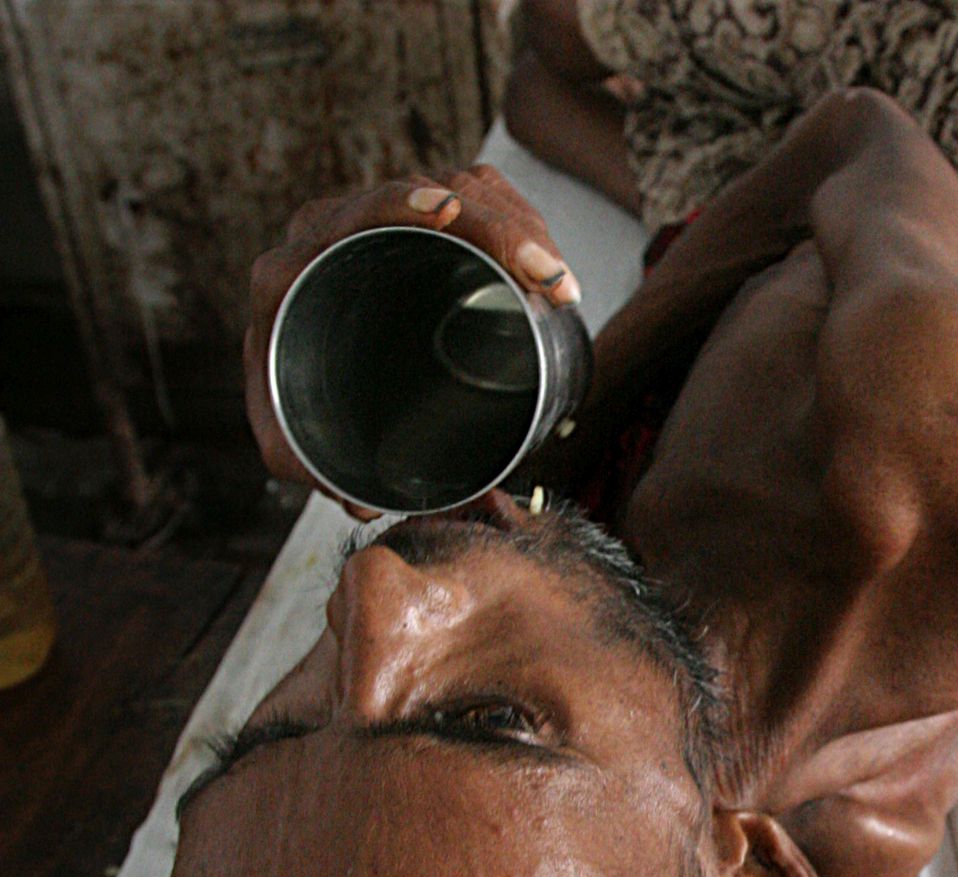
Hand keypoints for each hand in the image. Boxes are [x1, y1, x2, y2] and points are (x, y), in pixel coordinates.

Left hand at [243, 164, 579, 518]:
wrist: (307, 380)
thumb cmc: (300, 410)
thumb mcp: (293, 443)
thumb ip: (309, 467)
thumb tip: (361, 498)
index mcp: (292, 271)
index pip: (350, 214)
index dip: (400, 201)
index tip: (448, 210)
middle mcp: (332, 230)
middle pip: (421, 193)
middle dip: (494, 223)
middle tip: (549, 274)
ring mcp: (381, 218)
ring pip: (461, 190)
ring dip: (520, 227)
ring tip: (559, 282)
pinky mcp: (420, 220)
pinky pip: (477, 195)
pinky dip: (519, 221)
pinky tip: (546, 263)